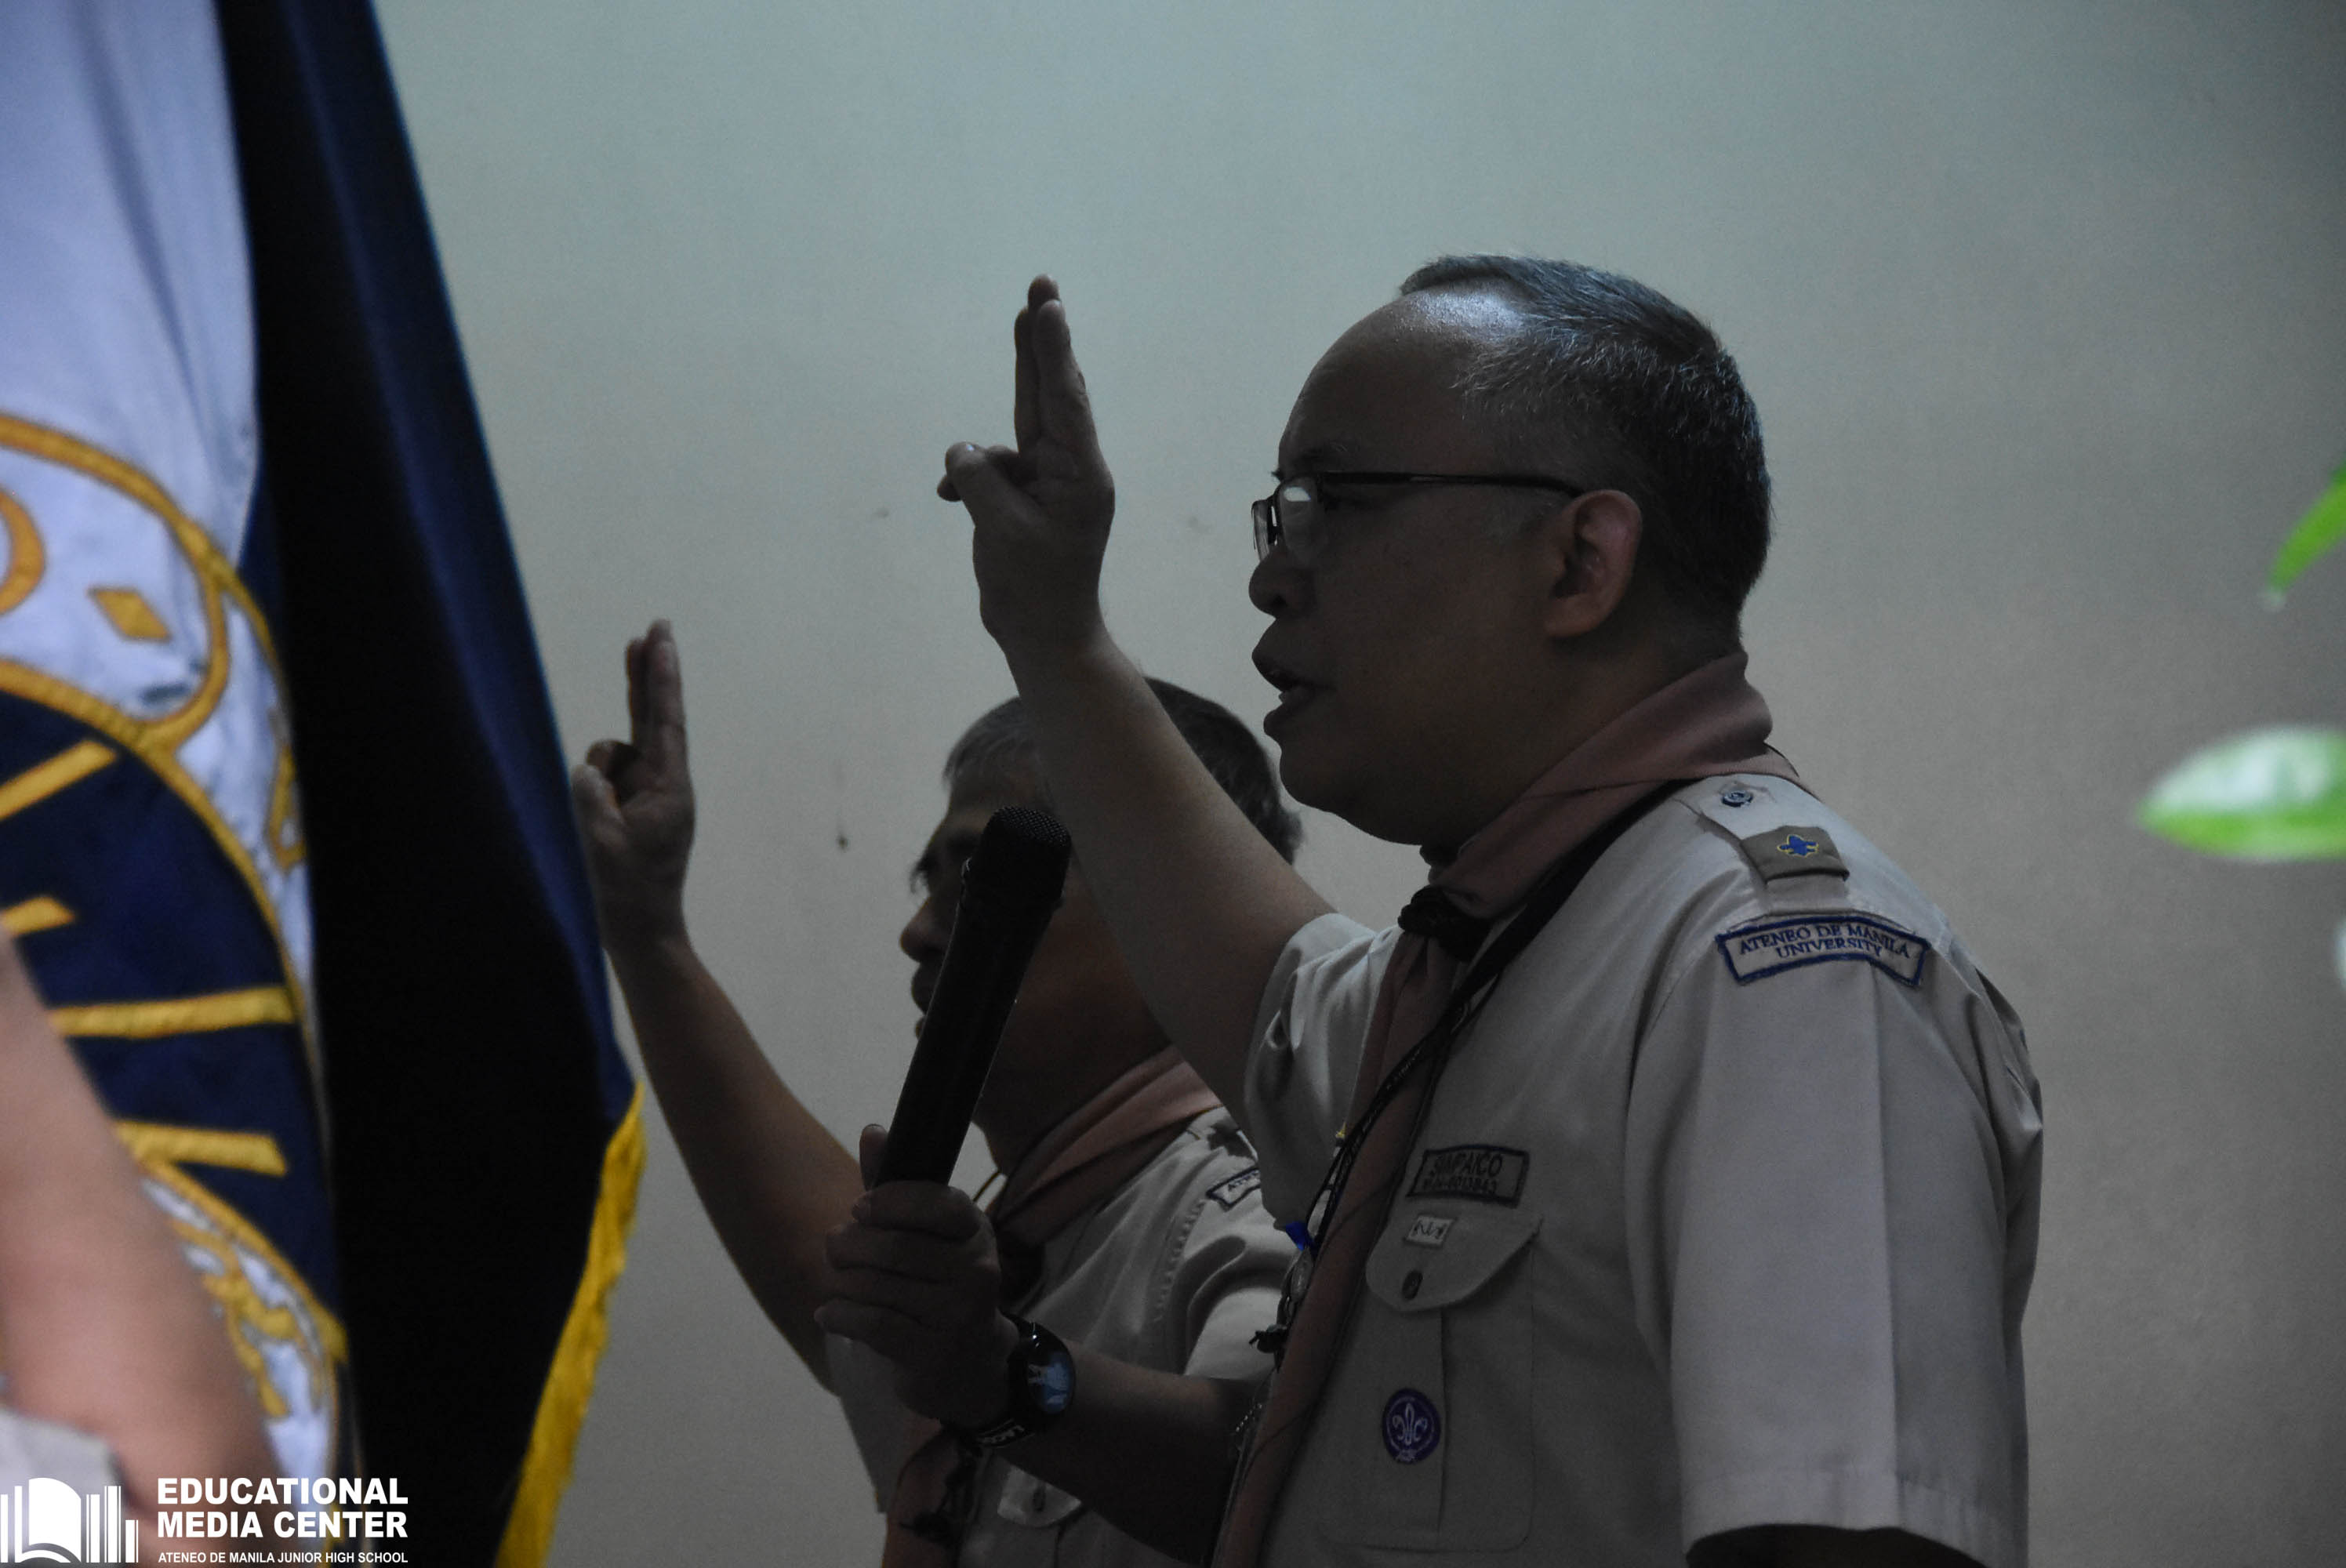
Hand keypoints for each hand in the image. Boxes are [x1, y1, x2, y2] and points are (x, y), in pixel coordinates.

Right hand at [571, 620, 696, 950]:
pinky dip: (592, 786)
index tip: (661, 637)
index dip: (662, 676)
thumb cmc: (628, 892)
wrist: (641, 928)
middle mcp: (664, 781)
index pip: (665, 720)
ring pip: (613, 752)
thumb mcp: (604, 845)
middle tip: (654, 626)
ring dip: (598, 772)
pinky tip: (597, 819)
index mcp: (670, 788)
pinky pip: (602, 775)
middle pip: (653, 714)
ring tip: (604, 822)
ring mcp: (647, 790)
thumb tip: (587, 770)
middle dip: (646, 674)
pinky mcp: (631, 800)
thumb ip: (592, 799)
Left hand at [814, 1125, 1020, 1427]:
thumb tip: (873, 1130)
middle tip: (835, 1247)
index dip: (890, 1201)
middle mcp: (976, 1269)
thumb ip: (894, 1186)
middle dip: (849, 1245)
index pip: (936, 1202)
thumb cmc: (935, 1284)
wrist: (968, 1364)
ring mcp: (958, 1315)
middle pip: (894, 1247)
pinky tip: (829, 1313)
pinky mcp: (934, 1354)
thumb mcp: (925, 1234)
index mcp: (974, 1229)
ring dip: (841, 1282)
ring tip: (836, 1282)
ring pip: (877, 1287)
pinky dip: (840, 1315)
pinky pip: (872, 1325)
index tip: (861, 1209)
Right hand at [938, 275, 1117, 655]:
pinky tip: (948, 497)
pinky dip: (968, 477)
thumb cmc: (1032, 590)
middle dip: (1043, 339)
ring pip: (1025, 420)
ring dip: (1018, 378)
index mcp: (1080, 475)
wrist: (1043, 636)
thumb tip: (963, 451)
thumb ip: (978, 481)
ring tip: (1024, 318)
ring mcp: (1050, 482)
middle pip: (1052, 392)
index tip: (1046, 305)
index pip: (1063, 400)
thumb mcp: (1000, 532)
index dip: (1051, 349)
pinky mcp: (1026, 498)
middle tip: (1044, 285)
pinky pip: (991, 469)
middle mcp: (1072, 470)